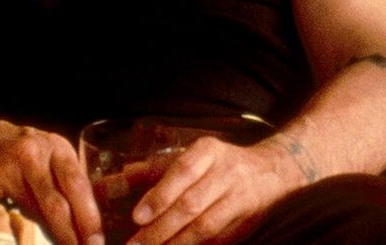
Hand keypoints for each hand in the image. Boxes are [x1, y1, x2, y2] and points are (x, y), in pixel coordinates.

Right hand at [0, 113, 102, 244]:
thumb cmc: (9, 152)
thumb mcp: (40, 156)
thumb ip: (58, 182)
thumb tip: (80, 221)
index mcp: (59, 148)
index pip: (81, 185)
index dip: (91, 215)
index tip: (99, 240)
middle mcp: (42, 152)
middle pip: (64, 197)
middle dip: (79, 228)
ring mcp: (17, 163)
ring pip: (42, 207)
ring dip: (58, 234)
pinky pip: (18, 210)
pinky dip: (31, 228)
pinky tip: (37, 241)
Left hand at [124, 136, 303, 244]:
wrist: (272, 172)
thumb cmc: (219, 164)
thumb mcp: (191, 156)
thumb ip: (153, 170)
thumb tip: (113, 182)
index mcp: (210, 151)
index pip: (183, 171)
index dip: (160, 195)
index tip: (138, 216)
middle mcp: (227, 173)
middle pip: (191, 204)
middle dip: (160, 229)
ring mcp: (240, 199)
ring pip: (205, 226)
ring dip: (176, 244)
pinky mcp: (246, 223)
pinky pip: (218, 240)